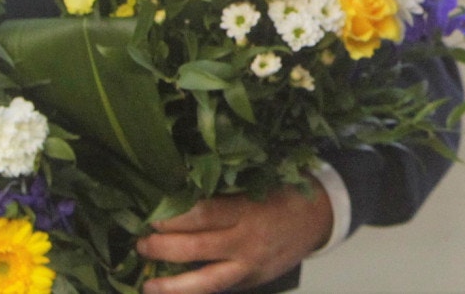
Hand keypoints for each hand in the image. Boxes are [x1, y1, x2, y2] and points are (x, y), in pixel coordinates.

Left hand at [137, 187, 334, 293]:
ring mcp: (248, 266)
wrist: (321, 217)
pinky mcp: (251, 281)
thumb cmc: (286, 192)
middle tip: (142, 242)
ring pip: (205, 283)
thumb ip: (228, 189)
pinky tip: (175, 292)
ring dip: (172, 286)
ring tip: (148, 283)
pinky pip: (219, 289)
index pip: (203, 215)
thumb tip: (182, 186)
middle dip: (163, 248)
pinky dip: (194, 292)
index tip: (153, 215)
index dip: (173, 217)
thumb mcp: (261, 181)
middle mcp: (246, 241)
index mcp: (248, 209)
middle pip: (196, 249)